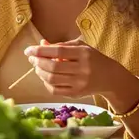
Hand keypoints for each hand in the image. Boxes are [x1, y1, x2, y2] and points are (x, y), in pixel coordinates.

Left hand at [24, 39, 138, 105]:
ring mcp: (79, 83)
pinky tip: (45, 77)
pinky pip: (55, 90)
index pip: (57, 51)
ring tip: (37, 67)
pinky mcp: (76, 94)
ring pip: (51, 79)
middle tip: (32, 59)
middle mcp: (82, 69)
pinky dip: (46, 83)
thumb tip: (41, 44)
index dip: (40, 50)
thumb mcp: (80, 47)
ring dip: (40, 72)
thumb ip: (60, 45)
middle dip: (38, 62)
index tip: (28, 50)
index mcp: (83, 53)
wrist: (110, 77)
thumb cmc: (92, 58)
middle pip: (53, 66)